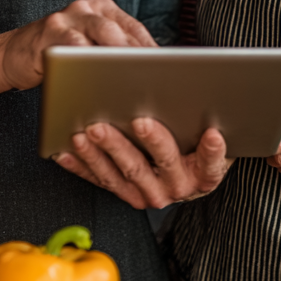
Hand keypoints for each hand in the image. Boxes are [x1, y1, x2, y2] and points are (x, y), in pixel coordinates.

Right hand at [0, 0, 155, 90]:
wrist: (13, 54)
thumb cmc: (58, 54)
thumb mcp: (88, 46)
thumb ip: (113, 51)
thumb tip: (150, 74)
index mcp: (102, 9)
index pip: (134, 29)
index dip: (152, 51)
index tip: (167, 73)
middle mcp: (86, 7)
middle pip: (120, 31)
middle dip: (138, 55)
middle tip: (154, 78)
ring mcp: (67, 17)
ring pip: (101, 35)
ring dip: (118, 58)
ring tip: (133, 78)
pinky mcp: (50, 31)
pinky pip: (73, 47)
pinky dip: (88, 63)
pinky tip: (98, 80)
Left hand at [54, 117, 232, 209]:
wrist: (186, 170)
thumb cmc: (196, 140)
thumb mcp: (209, 129)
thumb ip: (204, 116)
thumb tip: (196, 88)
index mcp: (203, 175)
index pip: (210, 165)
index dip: (211, 151)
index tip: (212, 133)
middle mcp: (175, 188)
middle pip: (154, 166)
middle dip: (140, 142)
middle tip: (134, 119)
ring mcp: (147, 193)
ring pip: (122, 174)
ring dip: (102, 152)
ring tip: (89, 130)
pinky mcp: (124, 192)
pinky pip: (100, 179)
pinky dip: (82, 165)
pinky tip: (67, 149)